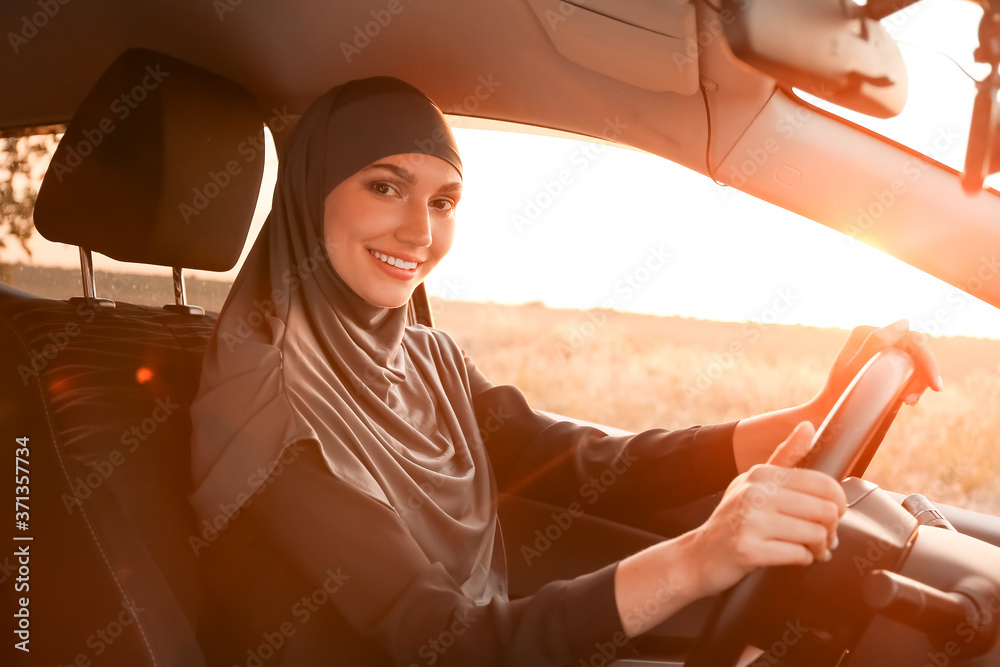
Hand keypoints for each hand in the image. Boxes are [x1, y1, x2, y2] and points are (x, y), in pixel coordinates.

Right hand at [689, 422, 846, 597]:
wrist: (701, 554)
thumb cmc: (735, 518)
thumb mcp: (755, 481)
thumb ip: (786, 455)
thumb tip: (808, 425)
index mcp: (761, 473)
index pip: (823, 484)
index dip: (838, 504)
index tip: (832, 515)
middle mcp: (754, 491)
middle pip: (825, 511)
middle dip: (831, 529)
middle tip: (823, 537)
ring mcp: (749, 520)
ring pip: (816, 534)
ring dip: (819, 548)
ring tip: (811, 549)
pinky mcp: (747, 548)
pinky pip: (798, 555)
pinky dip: (803, 560)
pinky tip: (794, 557)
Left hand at [813, 319, 942, 414]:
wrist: (829, 409)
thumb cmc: (839, 390)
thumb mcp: (856, 368)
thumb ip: (876, 342)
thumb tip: (904, 322)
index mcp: (867, 333)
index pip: (909, 339)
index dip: (927, 361)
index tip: (935, 387)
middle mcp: (875, 337)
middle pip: (915, 351)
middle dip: (921, 376)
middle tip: (912, 399)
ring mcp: (881, 350)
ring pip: (916, 362)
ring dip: (917, 383)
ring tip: (906, 401)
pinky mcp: (886, 363)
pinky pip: (909, 371)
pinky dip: (912, 385)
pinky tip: (906, 400)